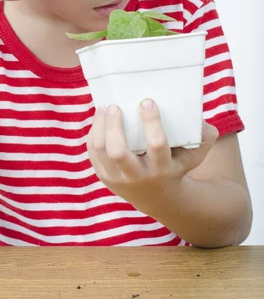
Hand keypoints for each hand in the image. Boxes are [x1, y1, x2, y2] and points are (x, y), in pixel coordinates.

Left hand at [86, 98, 218, 207]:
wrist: (158, 197)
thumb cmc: (176, 166)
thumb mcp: (194, 155)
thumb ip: (204, 137)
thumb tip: (200, 119)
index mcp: (162, 169)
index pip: (156, 145)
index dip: (151, 122)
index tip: (147, 101)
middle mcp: (138, 176)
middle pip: (119, 152)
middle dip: (115, 126)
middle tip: (116, 105)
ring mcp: (118, 178)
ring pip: (102, 151)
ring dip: (101, 127)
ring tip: (105, 108)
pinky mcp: (104, 176)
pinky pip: (93, 153)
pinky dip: (94, 134)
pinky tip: (100, 119)